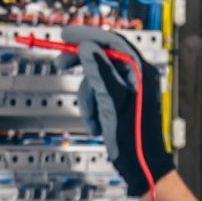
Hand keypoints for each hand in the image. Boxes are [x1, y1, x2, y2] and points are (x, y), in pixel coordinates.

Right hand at [58, 25, 174, 196]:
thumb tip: (88, 47)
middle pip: (102, 57)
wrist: (141, 165)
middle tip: (61, 63)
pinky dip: (93, 108)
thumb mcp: (112, 101)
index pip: (112, 42)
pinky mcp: (121, 102)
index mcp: (140, 72)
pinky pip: (99, 95)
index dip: (88, 35)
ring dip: (88, 99)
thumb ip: (100, 71)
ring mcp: (129, 89)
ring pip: (96, 80)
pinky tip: (98, 124)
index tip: (66, 35)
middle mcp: (137, 77)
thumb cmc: (134, 138)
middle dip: (82, 66)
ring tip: (94, 118)